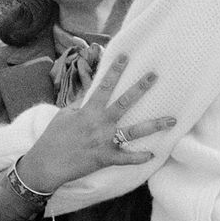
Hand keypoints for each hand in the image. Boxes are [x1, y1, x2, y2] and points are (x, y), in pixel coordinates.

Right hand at [17, 53, 175, 193]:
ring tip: (172, 120)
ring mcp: (105, 141)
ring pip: (134, 131)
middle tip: (154, 76)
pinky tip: (153, 155)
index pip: (104, 86)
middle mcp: (100, 124)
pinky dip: (139, 157)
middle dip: (140, 88)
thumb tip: (89, 90)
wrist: (47, 164)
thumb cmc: (53, 138)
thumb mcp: (65, 115)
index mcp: (88, 111)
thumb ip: (80, 103)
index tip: (126, 56)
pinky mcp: (106, 158)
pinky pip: (126, 158)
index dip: (115, 70)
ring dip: (154, 125)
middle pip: (124, 103)